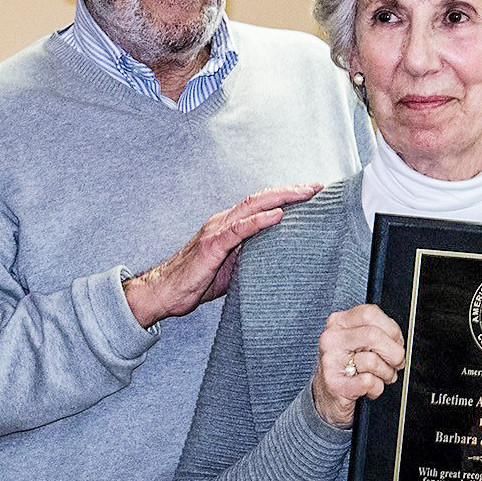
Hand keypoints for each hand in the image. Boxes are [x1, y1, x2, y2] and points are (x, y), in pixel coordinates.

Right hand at [123, 184, 322, 327]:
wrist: (163, 293)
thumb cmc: (195, 282)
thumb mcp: (231, 270)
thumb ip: (250, 259)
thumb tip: (276, 260)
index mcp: (228, 225)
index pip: (261, 204)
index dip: (286, 196)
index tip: (312, 193)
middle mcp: (223, 221)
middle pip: (261, 198)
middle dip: (291, 191)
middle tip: (317, 187)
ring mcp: (216, 231)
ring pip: (253, 207)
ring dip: (281, 198)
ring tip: (304, 194)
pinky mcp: (211, 245)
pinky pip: (238, 229)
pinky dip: (259, 221)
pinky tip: (277, 216)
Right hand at [311, 304, 404, 427]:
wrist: (327, 399)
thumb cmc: (349, 368)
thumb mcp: (359, 342)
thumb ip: (377, 332)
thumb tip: (398, 339)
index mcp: (339, 322)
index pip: (370, 313)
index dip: (391, 329)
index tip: (396, 342)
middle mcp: (331, 339)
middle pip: (374, 335)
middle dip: (394, 353)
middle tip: (396, 363)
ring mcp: (330, 361)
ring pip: (372, 360)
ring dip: (386, 373)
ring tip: (380, 377)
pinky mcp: (334, 384)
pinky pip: (368, 382)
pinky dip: (377, 388)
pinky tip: (369, 389)